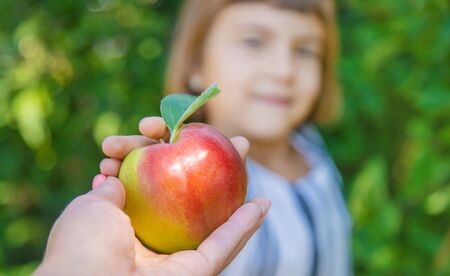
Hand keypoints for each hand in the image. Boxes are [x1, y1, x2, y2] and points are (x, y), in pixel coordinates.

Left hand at [35, 117, 269, 275]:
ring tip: (245, 156)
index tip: (152, 128)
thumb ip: (111, 189)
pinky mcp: (195, 273)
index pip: (152, 183)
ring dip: (235, 188)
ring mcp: (177, 257)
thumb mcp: (91, 205)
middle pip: (191, 196)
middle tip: (220, 137)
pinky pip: (224, 246)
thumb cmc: (82, 246)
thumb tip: (117, 175)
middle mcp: (156, 240)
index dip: (156, 150)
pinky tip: (263, 203)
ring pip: (215, 219)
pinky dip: (245, 227)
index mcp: (128, 226)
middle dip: (206, 163)